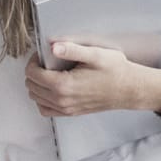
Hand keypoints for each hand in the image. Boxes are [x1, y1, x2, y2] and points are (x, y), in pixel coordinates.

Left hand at [25, 42, 142, 116]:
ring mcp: (66, 108)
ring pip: (36, 98)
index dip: (33, 62)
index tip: (42, 55)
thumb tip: (52, 47)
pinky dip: (43, 100)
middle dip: (33, 72)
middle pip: (31, 86)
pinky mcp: (71, 113)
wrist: (130, 89)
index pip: (32, 74)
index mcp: (63, 84)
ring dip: (37, 85)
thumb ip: (72, 50)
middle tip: (45, 62)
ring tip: (48, 73)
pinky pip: (46, 110)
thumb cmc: (115, 70)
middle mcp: (62, 100)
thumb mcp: (95, 54)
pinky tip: (51, 88)